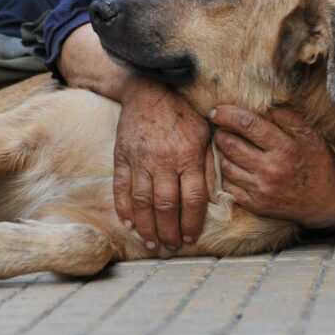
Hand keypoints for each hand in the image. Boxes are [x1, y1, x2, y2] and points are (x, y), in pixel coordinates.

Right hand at [114, 81, 210, 250]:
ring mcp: (140, 159)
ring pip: (142, 201)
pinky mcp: (122, 156)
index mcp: (189, 155)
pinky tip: (129, 224)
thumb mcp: (206, 134)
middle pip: (166, 205)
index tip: (191, 238)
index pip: (192, 199)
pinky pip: (121, 187)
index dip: (192, 223)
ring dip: (147, 227)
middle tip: (172, 246)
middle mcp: (164, 160)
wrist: (151, 88)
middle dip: (169, 231)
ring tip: (152, 243)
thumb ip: (210, 167)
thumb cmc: (184, 112)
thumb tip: (213, 199)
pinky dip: (124, 208)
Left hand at [210, 105, 334, 228]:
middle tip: (221, 128)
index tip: (216, 110)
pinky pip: (227, 185)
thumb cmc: (319, 163)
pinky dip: (224, 172)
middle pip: (230, 144)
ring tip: (225, 144)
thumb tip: (260, 104)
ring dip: (220, 152)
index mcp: (285, 148)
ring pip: (225, 165)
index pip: (247, 124)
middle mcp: (271, 169)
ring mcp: (261, 189)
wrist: (327, 203)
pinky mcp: (256, 204)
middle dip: (220, 132)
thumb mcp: (310, 135)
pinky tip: (230, 164)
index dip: (227, 114)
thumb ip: (286, 117)